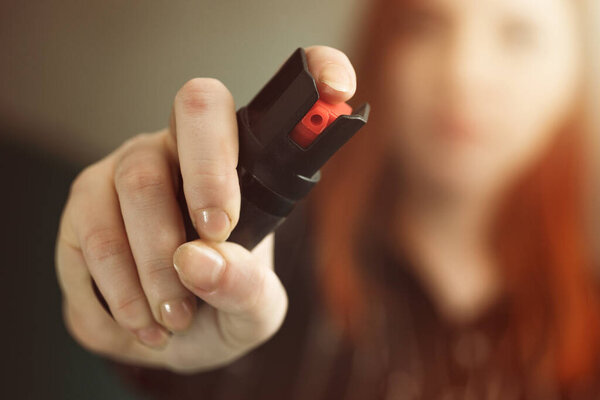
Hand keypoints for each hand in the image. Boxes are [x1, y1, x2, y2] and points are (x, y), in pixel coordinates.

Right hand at [55, 45, 356, 372]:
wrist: (169, 340)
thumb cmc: (221, 309)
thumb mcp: (254, 314)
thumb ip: (244, 288)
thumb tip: (198, 259)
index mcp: (230, 164)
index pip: (236, 105)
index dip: (285, 75)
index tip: (323, 103)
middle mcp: (174, 151)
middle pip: (188, 123)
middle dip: (205, 188)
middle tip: (209, 250)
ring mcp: (121, 172)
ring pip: (132, 183)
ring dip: (154, 266)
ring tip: (173, 319)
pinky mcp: (83, 209)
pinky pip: (89, 237)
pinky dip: (118, 292)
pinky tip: (139, 321)